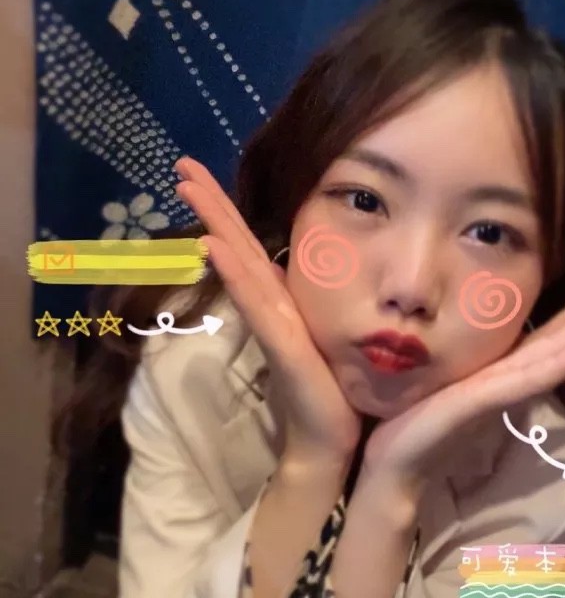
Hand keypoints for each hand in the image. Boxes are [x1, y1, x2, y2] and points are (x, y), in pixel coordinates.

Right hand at [174, 157, 361, 465]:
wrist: (335, 441)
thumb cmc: (338, 388)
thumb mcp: (333, 329)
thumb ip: (323, 299)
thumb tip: (332, 268)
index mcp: (283, 299)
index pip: (250, 246)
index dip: (227, 211)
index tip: (204, 175)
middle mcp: (271, 305)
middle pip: (236, 244)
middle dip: (211, 204)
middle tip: (183, 165)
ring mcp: (272, 323)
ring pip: (238, 264)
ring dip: (213, 223)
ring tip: (187, 187)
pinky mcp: (281, 346)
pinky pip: (255, 303)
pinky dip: (233, 273)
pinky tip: (213, 245)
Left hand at [362, 266, 564, 496]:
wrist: (394, 462)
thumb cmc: (416, 416)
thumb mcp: (451, 373)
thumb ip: (474, 355)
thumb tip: (480, 323)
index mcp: (505, 367)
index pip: (555, 330)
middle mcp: (512, 376)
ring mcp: (503, 389)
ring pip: (559, 353)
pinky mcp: (486, 400)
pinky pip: (532, 376)